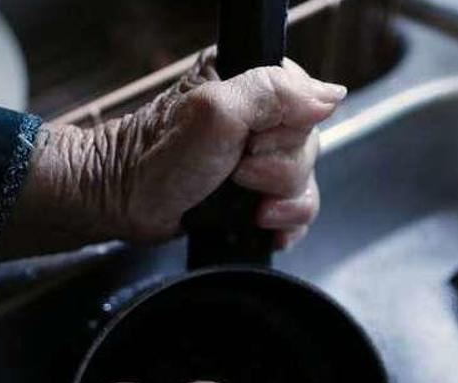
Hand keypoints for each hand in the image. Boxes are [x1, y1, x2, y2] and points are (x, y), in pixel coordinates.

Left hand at [0, 56, 345, 257]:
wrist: (125, 204)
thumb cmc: (157, 158)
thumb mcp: (216, 113)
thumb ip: (273, 92)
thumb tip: (332, 95)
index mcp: (250, 81)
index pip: (307, 102)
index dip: (287, 132)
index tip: (251, 145)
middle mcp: (259, 114)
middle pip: (309, 146)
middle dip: (278, 172)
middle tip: (238, 174)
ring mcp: (258, 155)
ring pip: (306, 180)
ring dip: (280, 203)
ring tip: (245, 206)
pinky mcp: (256, 191)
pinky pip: (297, 208)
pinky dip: (285, 223)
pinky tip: (264, 226)